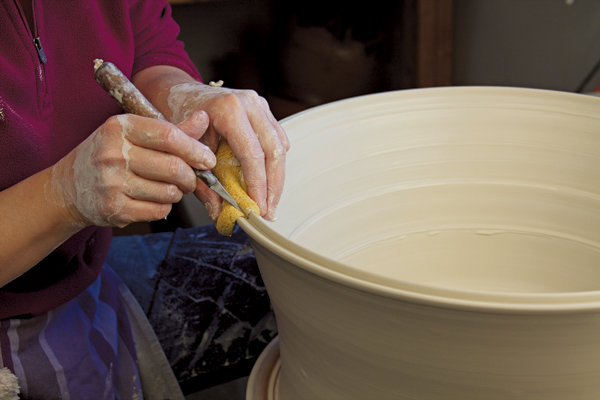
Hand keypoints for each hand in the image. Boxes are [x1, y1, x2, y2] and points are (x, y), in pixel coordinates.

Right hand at [47, 111, 214, 227]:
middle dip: (190, 177)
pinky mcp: (113, 208)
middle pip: (173, 167)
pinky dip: (164, 207)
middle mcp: (112, 153)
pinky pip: (158, 210)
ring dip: (177, 193)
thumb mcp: (134, 134)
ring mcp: (111, 182)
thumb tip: (203, 118)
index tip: (208, 159)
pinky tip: (154, 199)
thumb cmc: (109, 155)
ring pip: (168, 192)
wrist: (69, 186)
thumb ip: (171, 129)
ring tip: (169, 188)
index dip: (195, 149)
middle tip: (190, 179)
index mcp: (120, 127)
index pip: (168, 135)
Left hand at [167, 83, 289, 220]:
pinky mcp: (264, 111)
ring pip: (281, 146)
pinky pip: (278, 140)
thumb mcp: (186, 151)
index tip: (258, 208)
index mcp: (229, 110)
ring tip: (269, 202)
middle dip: (273, 186)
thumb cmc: (181, 118)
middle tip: (268, 212)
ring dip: (277, 178)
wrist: (181, 93)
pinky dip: (274, 163)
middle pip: (275, 151)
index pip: (252, 154)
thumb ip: (202, 183)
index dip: (258, 185)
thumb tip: (219, 213)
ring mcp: (260, 105)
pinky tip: (266, 181)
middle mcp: (249, 103)